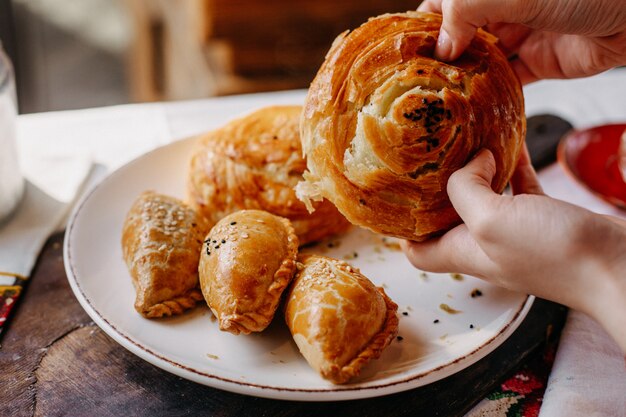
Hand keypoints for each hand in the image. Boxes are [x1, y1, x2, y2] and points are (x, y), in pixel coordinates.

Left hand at [402, 147, 625, 350]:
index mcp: (465, 253)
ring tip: (468, 140)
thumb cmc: (553, 254)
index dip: (403, 230)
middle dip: (438, 189)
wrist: (617, 267)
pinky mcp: (545, 218)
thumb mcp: (490, 221)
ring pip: (487, 198)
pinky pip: (521, 188)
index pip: (418, 251)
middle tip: (430, 157)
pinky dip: (513, 166)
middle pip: (449, 219)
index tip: (399, 199)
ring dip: (477, 171)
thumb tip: (469, 162)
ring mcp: (516, 232)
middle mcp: (486, 245)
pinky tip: (511, 142)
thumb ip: (465, 190)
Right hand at [418, 0, 625, 83]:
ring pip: (481, 60)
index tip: (404, 50)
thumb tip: (442, 46)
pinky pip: (508, 80)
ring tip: (440, 100)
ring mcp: (521, 35)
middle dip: (440, 56)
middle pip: (459, 34)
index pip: (444, 3)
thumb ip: (467, 11)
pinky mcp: (540, 62)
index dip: (423, 24)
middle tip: (417, 83)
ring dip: (464, 78)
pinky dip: (492, 93)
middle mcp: (502, 8)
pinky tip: (474, 107)